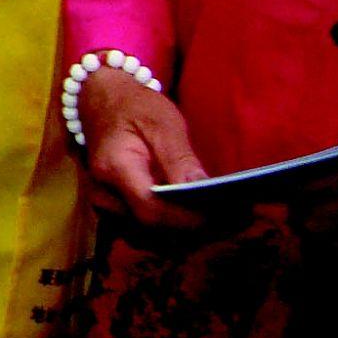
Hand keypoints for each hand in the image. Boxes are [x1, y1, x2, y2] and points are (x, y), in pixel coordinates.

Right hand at [81, 69, 210, 229]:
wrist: (102, 101)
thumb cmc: (135, 107)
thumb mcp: (162, 124)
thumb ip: (180, 159)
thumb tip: (202, 191)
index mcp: (114, 168)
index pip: (151, 208)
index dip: (187, 219)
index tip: (223, 216)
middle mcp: (104, 193)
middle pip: (151, 228)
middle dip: (194, 228)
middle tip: (235, 219)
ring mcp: (105, 205)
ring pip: (149, 236)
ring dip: (186, 233)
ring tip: (222, 220)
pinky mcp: (113, 210)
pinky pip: (144, 231)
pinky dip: (172, 229)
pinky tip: (198, 218)